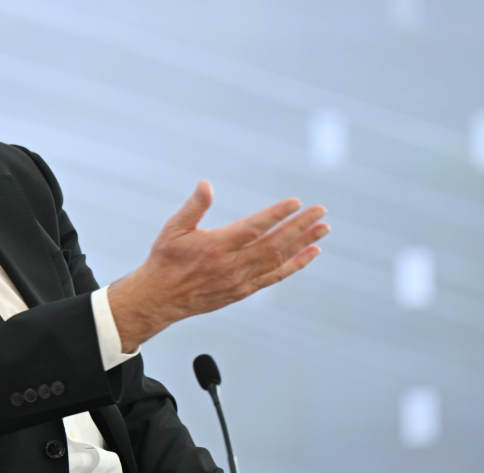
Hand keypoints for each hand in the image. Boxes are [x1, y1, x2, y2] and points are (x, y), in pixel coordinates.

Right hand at [108, 181, 328, 351]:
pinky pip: (275, 277)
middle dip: (300, 226)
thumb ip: (194, 206)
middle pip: (274, 243)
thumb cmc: (165, 259)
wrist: (160, 298)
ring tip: (323, 229)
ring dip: (303, 243)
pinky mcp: (243, 291)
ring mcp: (240, 280)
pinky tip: (310, 253)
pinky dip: (295, 265)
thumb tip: (206, 184)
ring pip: (279, 260)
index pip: (253, 227)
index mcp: (216, 246)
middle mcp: (232, 265)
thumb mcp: (173, 228)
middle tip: (320, 211)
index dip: (276, 215)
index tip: (295, 202)